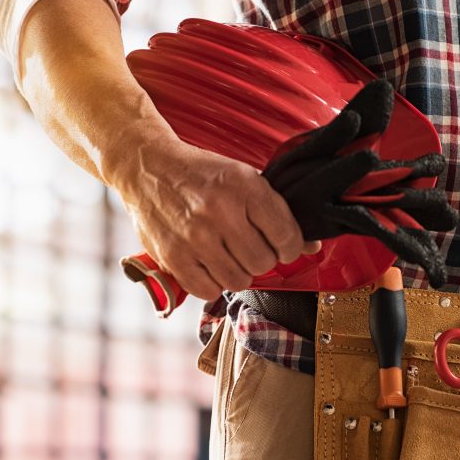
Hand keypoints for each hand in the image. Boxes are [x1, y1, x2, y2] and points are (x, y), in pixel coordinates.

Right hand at [112, 133, 319, 300]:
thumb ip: (277, 213)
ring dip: (237, 272)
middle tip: (248, 247)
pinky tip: (208, 264)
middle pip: (263, 263)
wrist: (148, 168)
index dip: (290, 247)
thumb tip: (311, 247)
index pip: (286, 236)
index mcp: (244, 186)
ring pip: (238, 281)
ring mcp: (195, 236)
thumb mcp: (243, 179)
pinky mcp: (173, 256)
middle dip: (261, 259)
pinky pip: (209, 291)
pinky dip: (212, 283)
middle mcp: (220, 211)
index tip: (282, 246)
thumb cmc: (201, 175)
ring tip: (226, 254)